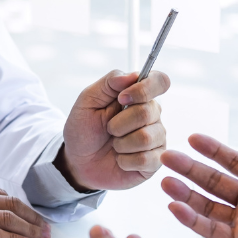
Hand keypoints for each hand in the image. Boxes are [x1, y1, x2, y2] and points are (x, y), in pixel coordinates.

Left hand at [59, 70, 170, 190]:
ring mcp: (156, 139)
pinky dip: (125, 160)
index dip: (144, 89)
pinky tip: (120, 159)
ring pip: (146, 138)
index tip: (121, 98)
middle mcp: (152, 115)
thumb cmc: (84, 129)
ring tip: (114, 145)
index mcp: (139, 96)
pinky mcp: (154, 161)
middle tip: (108, 129)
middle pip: (147, 112)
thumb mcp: (88, 101)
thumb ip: (109, 83)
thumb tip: (133, 75)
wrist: (78, 161)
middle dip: (119, 123)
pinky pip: (145, 159)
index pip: (159, 81)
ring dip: (121, 143)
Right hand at [161, 115, 237, 237]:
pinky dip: (192, 220)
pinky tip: (176, 207)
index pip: (230, 162)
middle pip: (212, 183)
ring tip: (165, 182)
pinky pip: (213, 231)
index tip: (193, 139)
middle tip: (167, 158)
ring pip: (207, 206)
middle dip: (188, 170)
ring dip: (185, 194)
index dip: (211, 150)